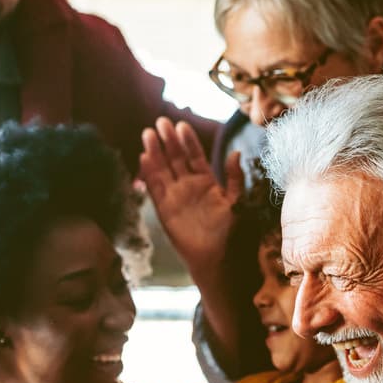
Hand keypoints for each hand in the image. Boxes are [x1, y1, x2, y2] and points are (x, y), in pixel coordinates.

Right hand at [137, 118, 243, 276]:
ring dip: (155, 152)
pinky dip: (149, 174)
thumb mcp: (238, 202)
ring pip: (163, 170)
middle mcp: (188, 187)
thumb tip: (234, 152)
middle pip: (175, 158)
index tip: (181, 125)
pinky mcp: (165, 211)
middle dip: (168, 140)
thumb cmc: (231, 234)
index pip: (195, 156)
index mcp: (206, 182)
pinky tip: (144, 158)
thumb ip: (235, 178)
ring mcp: (175, 197)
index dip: (188, 141)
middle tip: (161, 122)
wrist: (218, 260)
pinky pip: (155, 189)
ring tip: (148, 133)